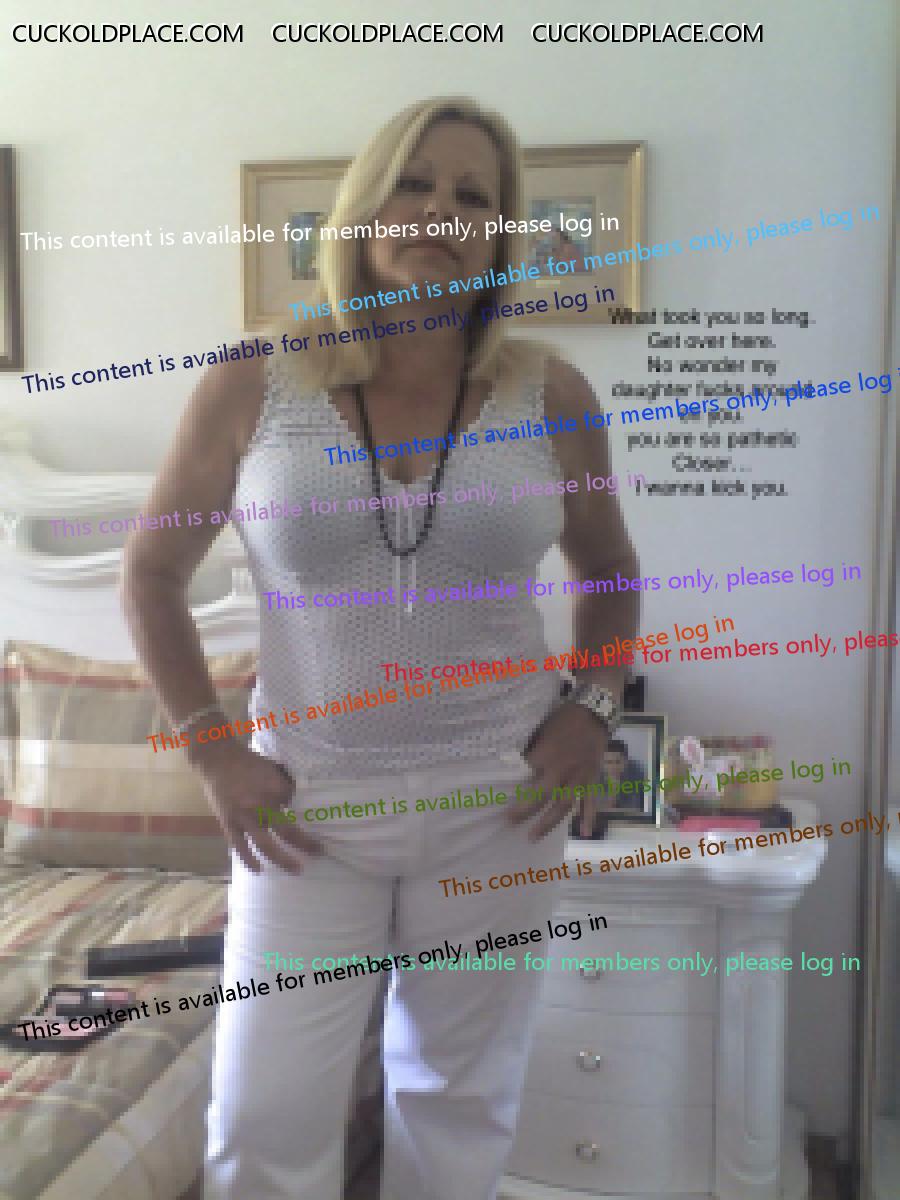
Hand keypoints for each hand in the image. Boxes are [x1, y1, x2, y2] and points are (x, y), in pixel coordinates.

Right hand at [192, 742, 321, 872]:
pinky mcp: (229, 824)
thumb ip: (283, 785)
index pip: (297, 807)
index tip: (311, 819)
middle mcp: (263, 805)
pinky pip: (240, 847)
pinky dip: (249, 860)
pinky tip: (258, 870)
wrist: (217, 759)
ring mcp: (245, 817)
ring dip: (283, 859)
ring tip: (297, 869)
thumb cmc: (247, 761)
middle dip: (306, 844)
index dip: (302, 812)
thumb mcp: (272, 768)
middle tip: (319, 853)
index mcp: (276, 789)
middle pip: (288, 831)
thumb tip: (292, 801)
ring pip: (266, 845)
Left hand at [507, 702, 609, 840]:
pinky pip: (591, 800)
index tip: (497, 798)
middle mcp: (562, 768)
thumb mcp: (541, 728)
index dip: (511, 787)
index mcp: (546, 753)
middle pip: (541, 795)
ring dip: (548, 822)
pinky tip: (585, 833)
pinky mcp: (592, 779)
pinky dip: (589, 817)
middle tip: (509, 822)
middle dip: (524, 811)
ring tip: (533, 836)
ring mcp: (579, 776)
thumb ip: (531, 749)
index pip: (523, 775)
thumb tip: (515, 764)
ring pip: (563, 804)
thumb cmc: (563, 718)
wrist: (594, 712)